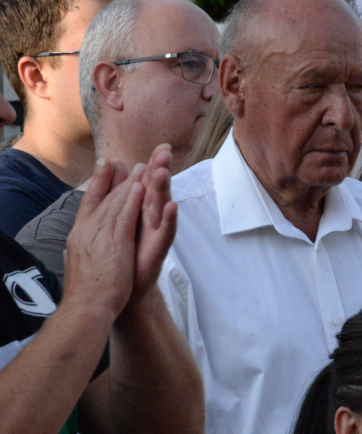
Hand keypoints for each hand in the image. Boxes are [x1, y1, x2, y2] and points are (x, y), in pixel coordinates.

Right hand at [64, 158, 144, 319]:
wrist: (85, 309)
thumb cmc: (88, 288)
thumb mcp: (85, 259)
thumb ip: (88, 242)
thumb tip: (84, 235)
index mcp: (82, 233)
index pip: (92, 202)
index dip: (100, 181)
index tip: (107, 162)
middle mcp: (90, 230)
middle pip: (108, 198)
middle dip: (122, 177)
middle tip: (134, 156)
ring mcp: (102, 237)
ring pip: (120, 204)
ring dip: (134, 184)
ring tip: (145, 166)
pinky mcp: (116, 245)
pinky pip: (127, 219)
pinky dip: (136, 203)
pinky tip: (149, 191)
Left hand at [130, 144, 177, 302]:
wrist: (123, 287)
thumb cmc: (123, 252)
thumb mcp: (117, 217)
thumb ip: (120, 191)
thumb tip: (121, 163)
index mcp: (140, 208)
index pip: (147, 182)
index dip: (153, 165)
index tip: (161, 146)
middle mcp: (151, 217)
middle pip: (156, 189)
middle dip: (160, 170)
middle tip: (165, 152)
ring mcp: (156, 232)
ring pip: (161, 206)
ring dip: (163, 188)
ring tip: (163, 172)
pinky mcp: (158, 248)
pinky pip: (165, 231)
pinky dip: (169, 219)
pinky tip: (172, 206)